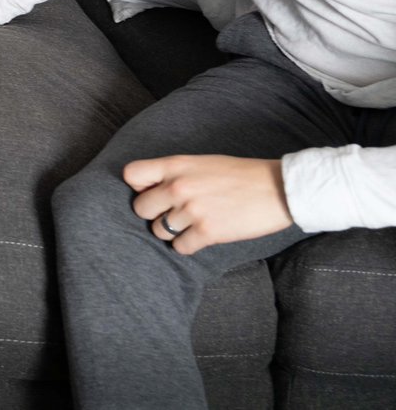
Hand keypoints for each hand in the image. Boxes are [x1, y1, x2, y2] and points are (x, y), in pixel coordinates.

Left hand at [126, 155, 293, 254]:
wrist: (279, 189)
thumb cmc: (240, 174)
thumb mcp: (201, 163)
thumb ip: (175, 173)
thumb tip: (151, 188)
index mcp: (176, 165)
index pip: (131, 174)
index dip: (137, 186)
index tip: (151, 191)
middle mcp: (178, 186)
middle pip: (141, 208)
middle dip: (154, 213)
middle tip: (172, 213)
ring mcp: (192, 210)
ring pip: (159, 230)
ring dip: (171, 231)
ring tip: (189, 225)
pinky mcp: (208, 232)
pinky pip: (180, 247)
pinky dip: (187, 245)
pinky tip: (200, 237)